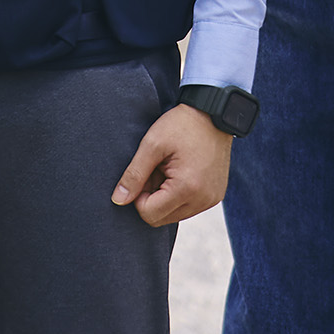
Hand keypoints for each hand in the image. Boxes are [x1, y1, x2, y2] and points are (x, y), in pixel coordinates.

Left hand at [112, 103, 231, 223]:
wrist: (212, 114)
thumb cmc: (180, 125)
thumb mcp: (152, 144)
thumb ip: (134, 175)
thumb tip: (118, 200)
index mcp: (187, 188)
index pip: (149, 214)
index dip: (138, 196)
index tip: (144, 173)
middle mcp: (203, 200)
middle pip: (161, 219)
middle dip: (151, 197)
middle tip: (156, 170)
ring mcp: (211, 200)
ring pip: (174, 215)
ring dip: (165, 197)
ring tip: (168, 169)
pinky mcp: (215, 196)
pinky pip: (188, 208)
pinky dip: (178, 194)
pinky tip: (180, 172)